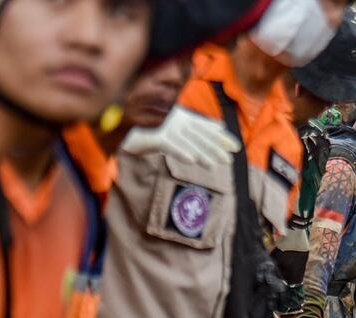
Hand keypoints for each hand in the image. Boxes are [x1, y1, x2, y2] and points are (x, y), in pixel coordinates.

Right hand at [121, 106, 241, 167]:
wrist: (119, 126)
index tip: (235, 146)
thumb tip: (215, 130)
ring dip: (202, 152)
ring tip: (215, 164)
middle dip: (216, 146)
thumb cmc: (147, 127)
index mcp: (180, 116)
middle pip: (199, 135)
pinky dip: (180, 151)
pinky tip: (192, 160)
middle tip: (231, 158)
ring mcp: (164, 126)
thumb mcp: (171, 128)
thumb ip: (192, 128)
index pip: (204, 127)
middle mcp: (175, 119)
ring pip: (187, 141)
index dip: (220, 136)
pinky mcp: (152, 135)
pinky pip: (169, 144)